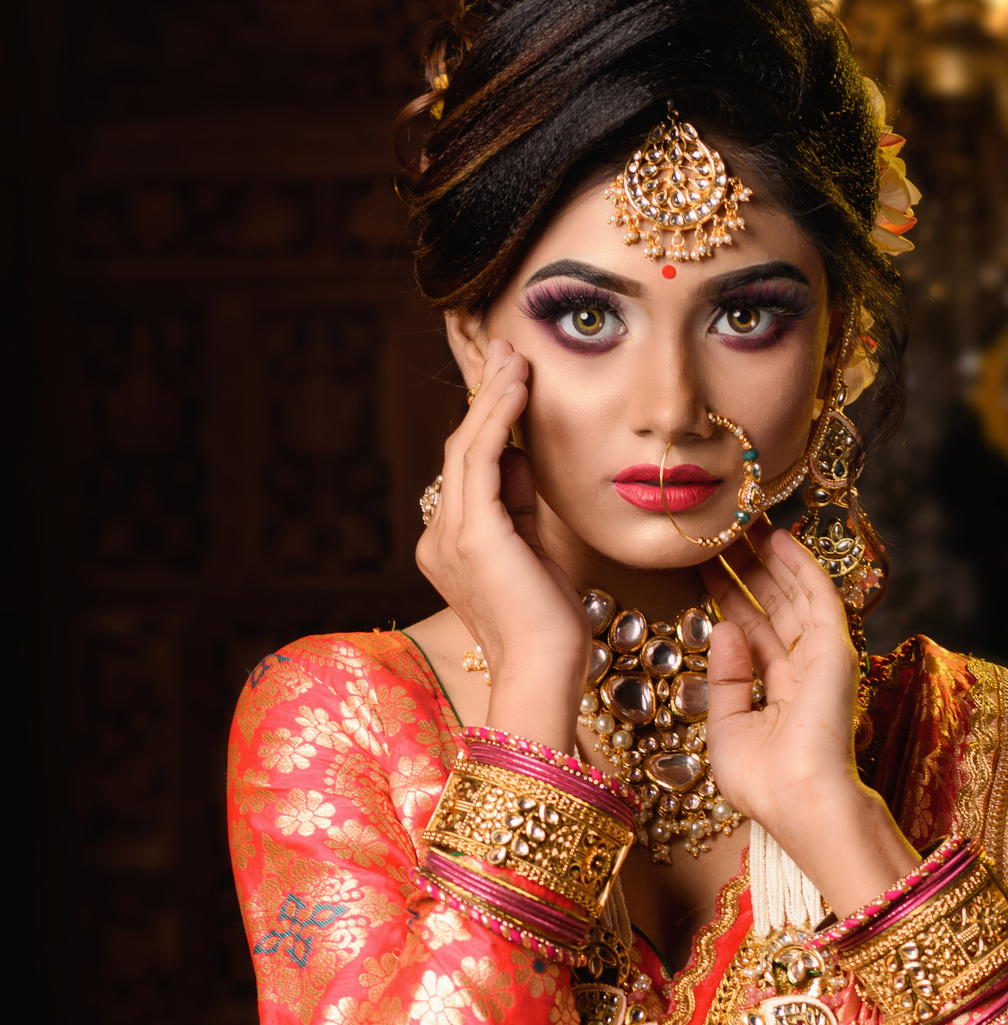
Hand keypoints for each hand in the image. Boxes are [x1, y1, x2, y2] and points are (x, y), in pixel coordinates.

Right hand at [416, 338, 587, 749]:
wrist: (546, 672)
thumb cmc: (550, 628)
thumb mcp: (535, 554)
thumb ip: (519, 508)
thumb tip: (517, 457)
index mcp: (452, 549)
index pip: (470, 472)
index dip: (489, 423)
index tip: (511, 383)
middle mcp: (441, 540)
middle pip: (462, 452)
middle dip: (486, 398)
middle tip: (507, 352)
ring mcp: (451, 537)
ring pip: (467, 449)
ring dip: (493, 398)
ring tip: (515, 359)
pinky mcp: (473, 535)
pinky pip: (482, 460)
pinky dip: (498, 419)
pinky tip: (517, 389)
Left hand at [701, 529, 917, 917]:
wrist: (800, 801)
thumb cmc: (764, 782)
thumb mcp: (726, 729)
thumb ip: (725, 679)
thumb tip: (723, 628)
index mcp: (776, 693)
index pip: (750, 632)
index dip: (727, 596)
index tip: (703, 566)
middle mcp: (800, 671)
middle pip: (771, 606)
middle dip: (748, 568)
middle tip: (723, 529)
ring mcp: (820, 658)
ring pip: (793, 594)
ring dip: (770, 557)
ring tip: (744, 519)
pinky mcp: (835, 648)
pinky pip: (817, 595)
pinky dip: (800, 564)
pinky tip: (780, 536)